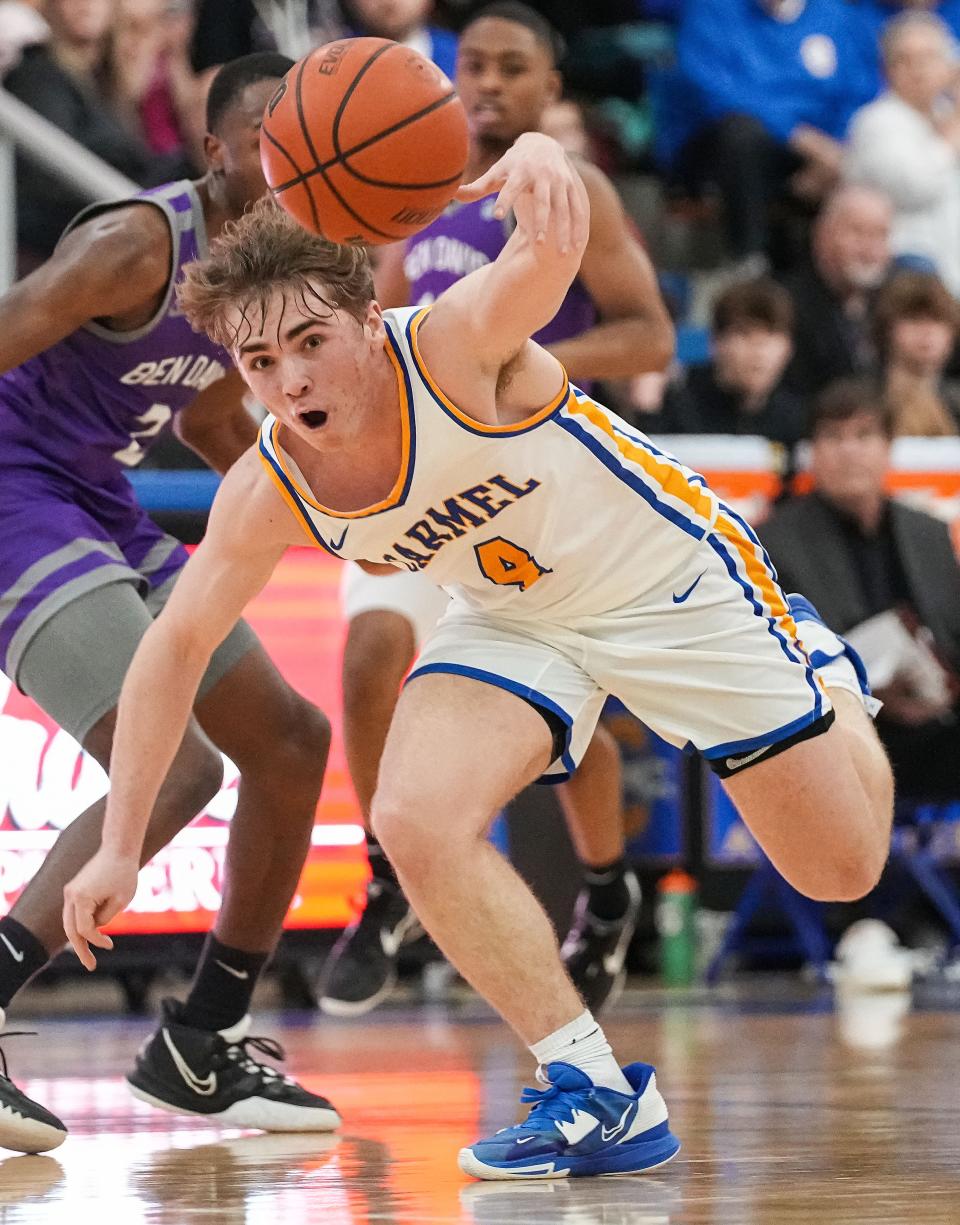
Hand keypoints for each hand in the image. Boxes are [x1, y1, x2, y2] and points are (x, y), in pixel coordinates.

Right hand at [62, 849, 138, 970]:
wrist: (119, 847)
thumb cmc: (124, 872)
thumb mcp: (121, 900)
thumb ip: (105, 918)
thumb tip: (95, 927)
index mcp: (80, 898)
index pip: (85, 930)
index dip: (97, 941)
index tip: (110, 945)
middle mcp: (70, 895)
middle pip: (70, 930)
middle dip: (79, 949)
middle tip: (90, 966)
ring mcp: (71, 891)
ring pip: (69, 922)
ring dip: (79, 938)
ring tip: (87, 955)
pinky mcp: (75, 888)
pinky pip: (74, 913)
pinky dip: (80, 925)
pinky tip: (89, 936)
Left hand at [457, 133, 588, 254]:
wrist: (544, 144)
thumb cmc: (513, 164)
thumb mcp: (496, 173)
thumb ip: (476, 188)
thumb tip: (451, 195)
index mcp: (521, 171)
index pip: (510, 187)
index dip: (504, 200)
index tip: (497, 215)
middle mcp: (543, 175)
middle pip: (542, 201)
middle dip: (542, 222)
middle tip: (538, 244)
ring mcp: (560, 181)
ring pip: (563, 208)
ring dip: (564, 230)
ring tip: (561, 253)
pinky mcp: (571, 187)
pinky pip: (577, 209)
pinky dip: (578, 227)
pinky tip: (577, 247)